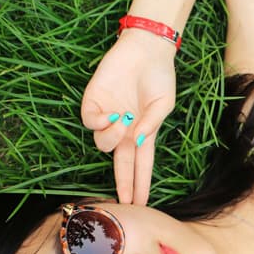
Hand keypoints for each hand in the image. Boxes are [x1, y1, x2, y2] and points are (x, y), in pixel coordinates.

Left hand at [80, 29, 176, 204]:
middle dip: (123, 183)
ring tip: (124, 122)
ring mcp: (108, 116)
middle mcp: (125, 129)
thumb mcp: (164, 104)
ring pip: (102, 143)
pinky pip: (89, 122)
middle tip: (125, 201)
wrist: (145, 49)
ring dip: (112, 138)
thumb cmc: (160, 76)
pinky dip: (98, 123)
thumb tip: (139, 140)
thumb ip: (152, 124)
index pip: (141, 165)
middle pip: (120, 163)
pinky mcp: (93, 101)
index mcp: (143, 132)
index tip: (141, 204)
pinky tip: (112, 115)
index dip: (141, 185)